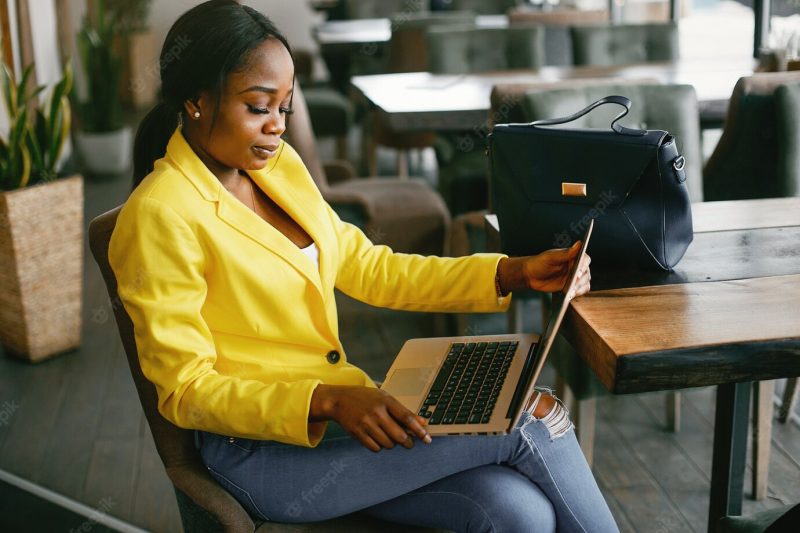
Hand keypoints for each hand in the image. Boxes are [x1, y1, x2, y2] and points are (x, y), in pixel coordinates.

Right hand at [309, 384, 431, 451]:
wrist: (338, 400)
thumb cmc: (365, 398)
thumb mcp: (385, 398)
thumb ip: (404, 411)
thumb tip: (423, 422)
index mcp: (385, 401)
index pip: (407, 418)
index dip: (419, 430)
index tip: (427, 438)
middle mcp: (376, 412)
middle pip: (399, 435)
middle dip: (408, 442)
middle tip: (409, 443)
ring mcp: (366, 424)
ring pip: (388, 444)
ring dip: (392, 444)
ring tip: (389, 436)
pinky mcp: (358, 434)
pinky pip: (375, 448)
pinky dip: (380, 446)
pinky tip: (378, 438)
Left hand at [497, 241, 590, 296]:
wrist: (531, 276)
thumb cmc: (540, 263)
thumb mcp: (551, 257)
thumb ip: (566, 253)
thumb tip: (580, 243)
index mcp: (573, 256)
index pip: (584, 260)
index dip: (583, 266)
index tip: (579, 272)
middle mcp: (576, 266)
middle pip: (586, 273)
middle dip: (580, 279)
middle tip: (573, 283)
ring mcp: (575, 277)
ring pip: (584, 283)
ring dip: (579, 288)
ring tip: (570, 292)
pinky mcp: (572, 287)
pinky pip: (580, 291)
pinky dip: (577, 293)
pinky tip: (570, 295)